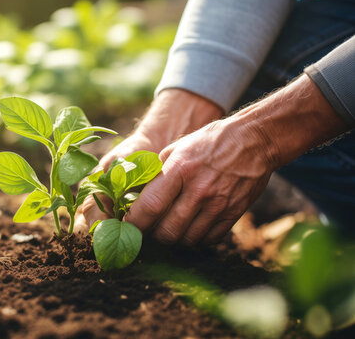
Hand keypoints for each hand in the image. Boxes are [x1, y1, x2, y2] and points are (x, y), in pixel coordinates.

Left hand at [127, 119, 273, 244]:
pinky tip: (190, 229)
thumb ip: (156, 173)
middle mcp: (199, 189)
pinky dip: (195, 240)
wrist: (253, 140)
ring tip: (169, 229)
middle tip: (149, 230)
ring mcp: (218, 204)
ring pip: (187, 240)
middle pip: (168, 230)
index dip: (135, 222)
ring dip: (174, 239)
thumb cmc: (207, 143)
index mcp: (180, 169)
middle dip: (153, 235)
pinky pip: (208, 239)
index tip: (128, 225)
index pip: (150, 206)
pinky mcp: (234, 213)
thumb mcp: (176, 149)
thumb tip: (134, 196)